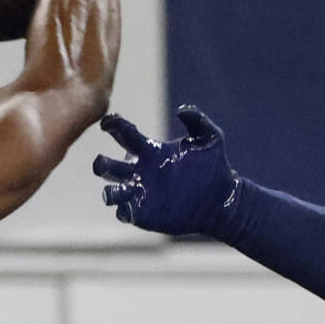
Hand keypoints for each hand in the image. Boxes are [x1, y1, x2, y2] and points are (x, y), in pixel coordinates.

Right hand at [95, 105, 240, 235]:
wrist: (222, 199)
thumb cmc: (214, 166)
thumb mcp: (210, 137)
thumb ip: (197, 120)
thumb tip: (181, 109)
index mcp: (150, 151)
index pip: (124, 135)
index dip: (113, 126)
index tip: (108, 123)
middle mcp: (140, 172)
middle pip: (109, 166)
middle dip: (102, 163)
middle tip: (102, 163)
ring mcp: (140, 194)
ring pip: (112, 192)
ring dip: (109, 191)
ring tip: (113, 193)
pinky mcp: (144, 214)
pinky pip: (124, 213)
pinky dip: (123, 211)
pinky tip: (130, 210)